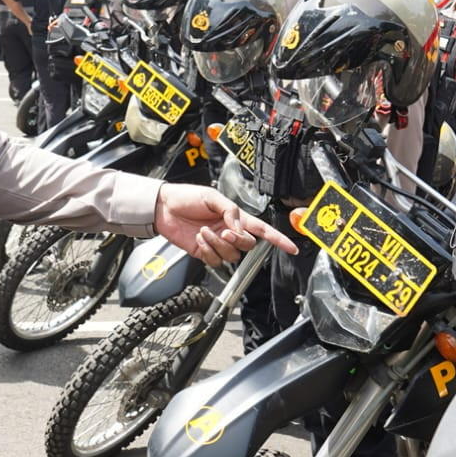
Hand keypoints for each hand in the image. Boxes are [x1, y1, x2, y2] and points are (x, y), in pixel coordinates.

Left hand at [154, 184, 296, 266]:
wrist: (163, 207)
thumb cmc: (186, 197)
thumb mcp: (212, 197)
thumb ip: (230, 211)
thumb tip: (239, 228)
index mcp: (235, 217)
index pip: (261, 229)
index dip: (278, 239)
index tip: (292, 247)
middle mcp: (229, 231)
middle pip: (247, 246)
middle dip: (238, 240)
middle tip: (224, 231)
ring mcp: (217, 244)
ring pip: (231, 255)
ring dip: (218, 244)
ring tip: (204, 231)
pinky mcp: (204, 253)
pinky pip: (215, 260)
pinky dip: (208, 251)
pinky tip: (200, 239)